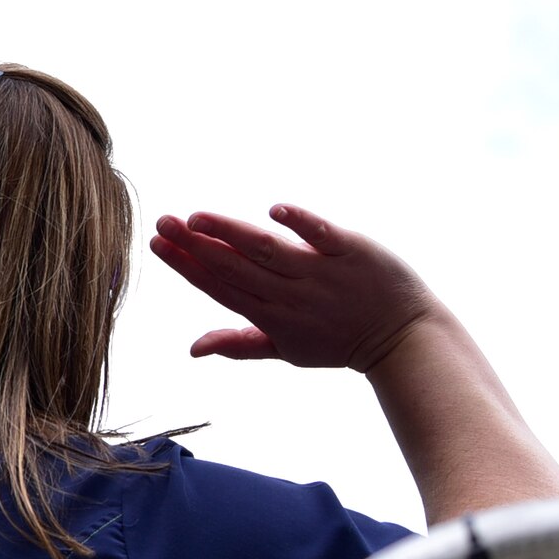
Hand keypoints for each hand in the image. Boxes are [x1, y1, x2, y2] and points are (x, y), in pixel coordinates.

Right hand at [149, 204, 444, 374]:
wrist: (402, 339)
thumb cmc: (339, 341)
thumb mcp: (285, 349)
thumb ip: (238, 343)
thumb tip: (193, 349)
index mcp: (271, 316)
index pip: (219, 287)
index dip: (187, 267)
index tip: (157, 244)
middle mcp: (290, 294)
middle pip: (234, 267)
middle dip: (195, 245)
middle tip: (162, 222)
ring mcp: (320, 273)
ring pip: (267, 251)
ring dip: (231, 233)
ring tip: (197, 217)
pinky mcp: (350, 251)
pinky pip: (321, 235)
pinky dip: (299, 224)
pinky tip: (274, 210)